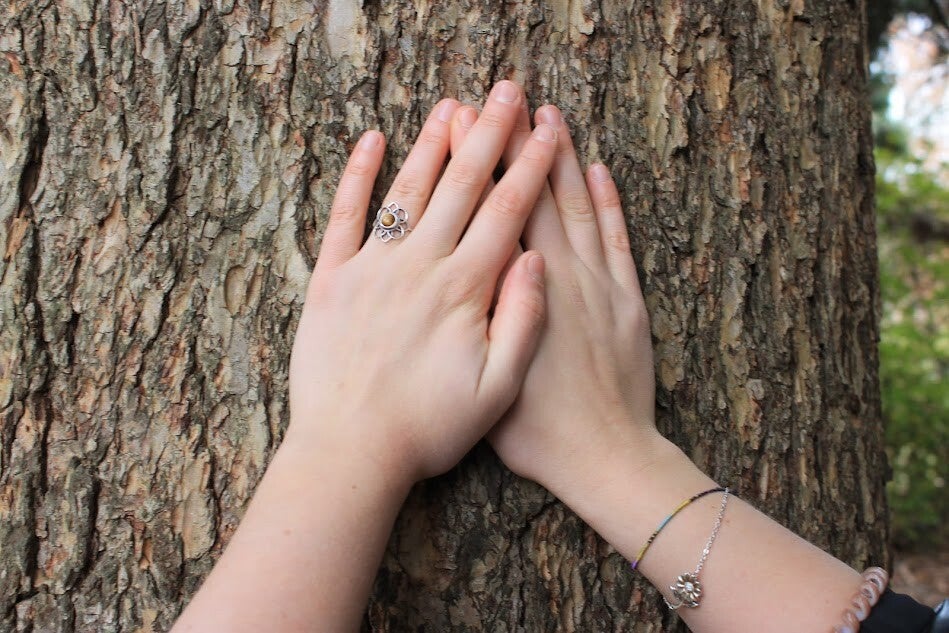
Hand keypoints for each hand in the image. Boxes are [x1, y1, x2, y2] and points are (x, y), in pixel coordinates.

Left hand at [288, 81, 558, 484]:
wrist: (350, 451)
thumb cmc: (428, 428)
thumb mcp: (496, 390)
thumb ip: (522, 322)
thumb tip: (535, 259)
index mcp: (463, 289)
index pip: (506, 212)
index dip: (530, 167)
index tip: (547, 131)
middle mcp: (419, 265)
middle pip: (461, 186)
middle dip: (488, 135)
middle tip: (506, 92)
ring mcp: (372, 267)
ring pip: (408, 190)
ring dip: (432, 144)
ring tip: (451, 105)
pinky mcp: (332, 278)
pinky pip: (345, 215)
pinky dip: (358, 175)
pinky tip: (372, 140)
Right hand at [450, 102, 664, 494]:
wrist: (605, 457)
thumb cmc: (535, 431)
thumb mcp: (488, 378)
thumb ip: (483, 314)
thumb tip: (474, 262)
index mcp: (522, 293)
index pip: (496, 212)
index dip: (480, 164)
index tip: (466, 122)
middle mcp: (562, 277)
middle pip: (536, 196)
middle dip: (517, 144)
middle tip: (504, 99)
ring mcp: (600, 285)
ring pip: (579, 207)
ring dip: (565, 159)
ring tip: (552, 116)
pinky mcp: (629, 301)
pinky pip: (620, 239)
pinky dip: (610, 202)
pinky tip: (598, 171)